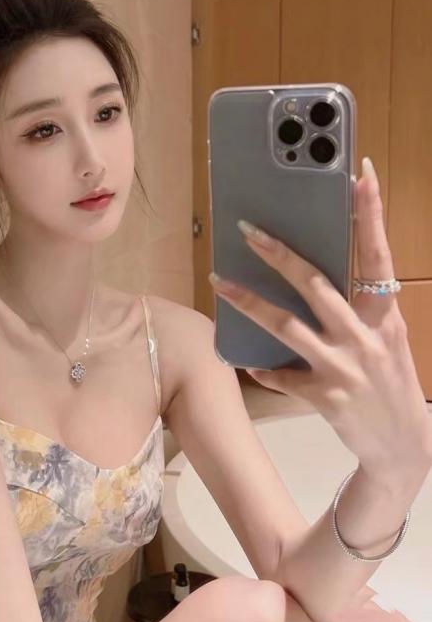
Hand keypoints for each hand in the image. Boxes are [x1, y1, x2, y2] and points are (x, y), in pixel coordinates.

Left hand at [209, 157, 431, 477]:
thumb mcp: (385, 339)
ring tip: (218, 280)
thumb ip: (357, 308)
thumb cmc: (389, 381)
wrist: (403, 448)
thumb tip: (311, 274)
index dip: (370, 214)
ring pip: (287, 327)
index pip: (377, 256)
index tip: (360, 173)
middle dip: (281, 256)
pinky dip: (262, 367)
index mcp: (385, 316)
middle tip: (248, 230)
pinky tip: (245, 359)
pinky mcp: (325, 396)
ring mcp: (344, 367)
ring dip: (249, 302)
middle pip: (317, 285)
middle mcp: (365, 336)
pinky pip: (281, 375)